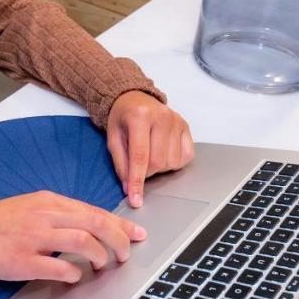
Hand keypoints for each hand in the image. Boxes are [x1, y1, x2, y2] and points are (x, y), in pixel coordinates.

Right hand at [0, 191, 147, 283]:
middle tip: (126, 256)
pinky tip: (75, 277)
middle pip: (95, 223)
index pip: (94, 210)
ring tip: (104, 267)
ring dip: (100, 256)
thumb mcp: (28, 209)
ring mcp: (33, 238)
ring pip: (83, 242)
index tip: (137, 234)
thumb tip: (89, 229)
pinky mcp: (21, 261)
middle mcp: (43, 216)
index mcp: (47, 202)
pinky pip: (59, 267)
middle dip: (118, 240)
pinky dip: (74, 273)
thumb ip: (57, 216)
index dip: (120, 224)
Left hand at [106, 91, 194, 207]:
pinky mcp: (186, 127)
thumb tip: (129, 188)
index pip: (140, 157)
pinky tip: (164, 153)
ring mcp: (176, 121)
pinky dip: (174, 163)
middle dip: (146, 174)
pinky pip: (185, 156)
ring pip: (172, 162)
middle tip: (138, 167)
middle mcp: (162, 117)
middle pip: (158, 162)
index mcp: (139, 117)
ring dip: (159, 168)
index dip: (137, 182)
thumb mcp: (113, 138)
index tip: (136, 200)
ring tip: (150, 156)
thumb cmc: (123, 118)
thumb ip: (121, 163)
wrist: (135, 98)